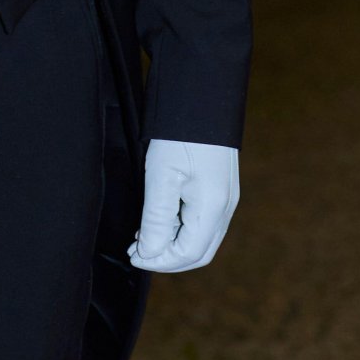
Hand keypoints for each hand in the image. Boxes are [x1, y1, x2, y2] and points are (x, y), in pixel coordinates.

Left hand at [128, 138, 238, 272]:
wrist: (201, 98)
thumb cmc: (180, 135)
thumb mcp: (161, 176)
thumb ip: (156, 219)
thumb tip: (149, 253)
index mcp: (212, 209)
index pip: (188, 254)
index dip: (159, 261)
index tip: (133, 255)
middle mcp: (225, 208)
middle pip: (198, 252)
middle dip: (167, 257)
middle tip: (137, 251)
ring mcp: (225, 198)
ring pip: (201, 237)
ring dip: (172, 243)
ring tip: (143, 236)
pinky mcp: (220, 187)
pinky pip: (203, 221)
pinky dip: (181, 228)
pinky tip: (161, 218)